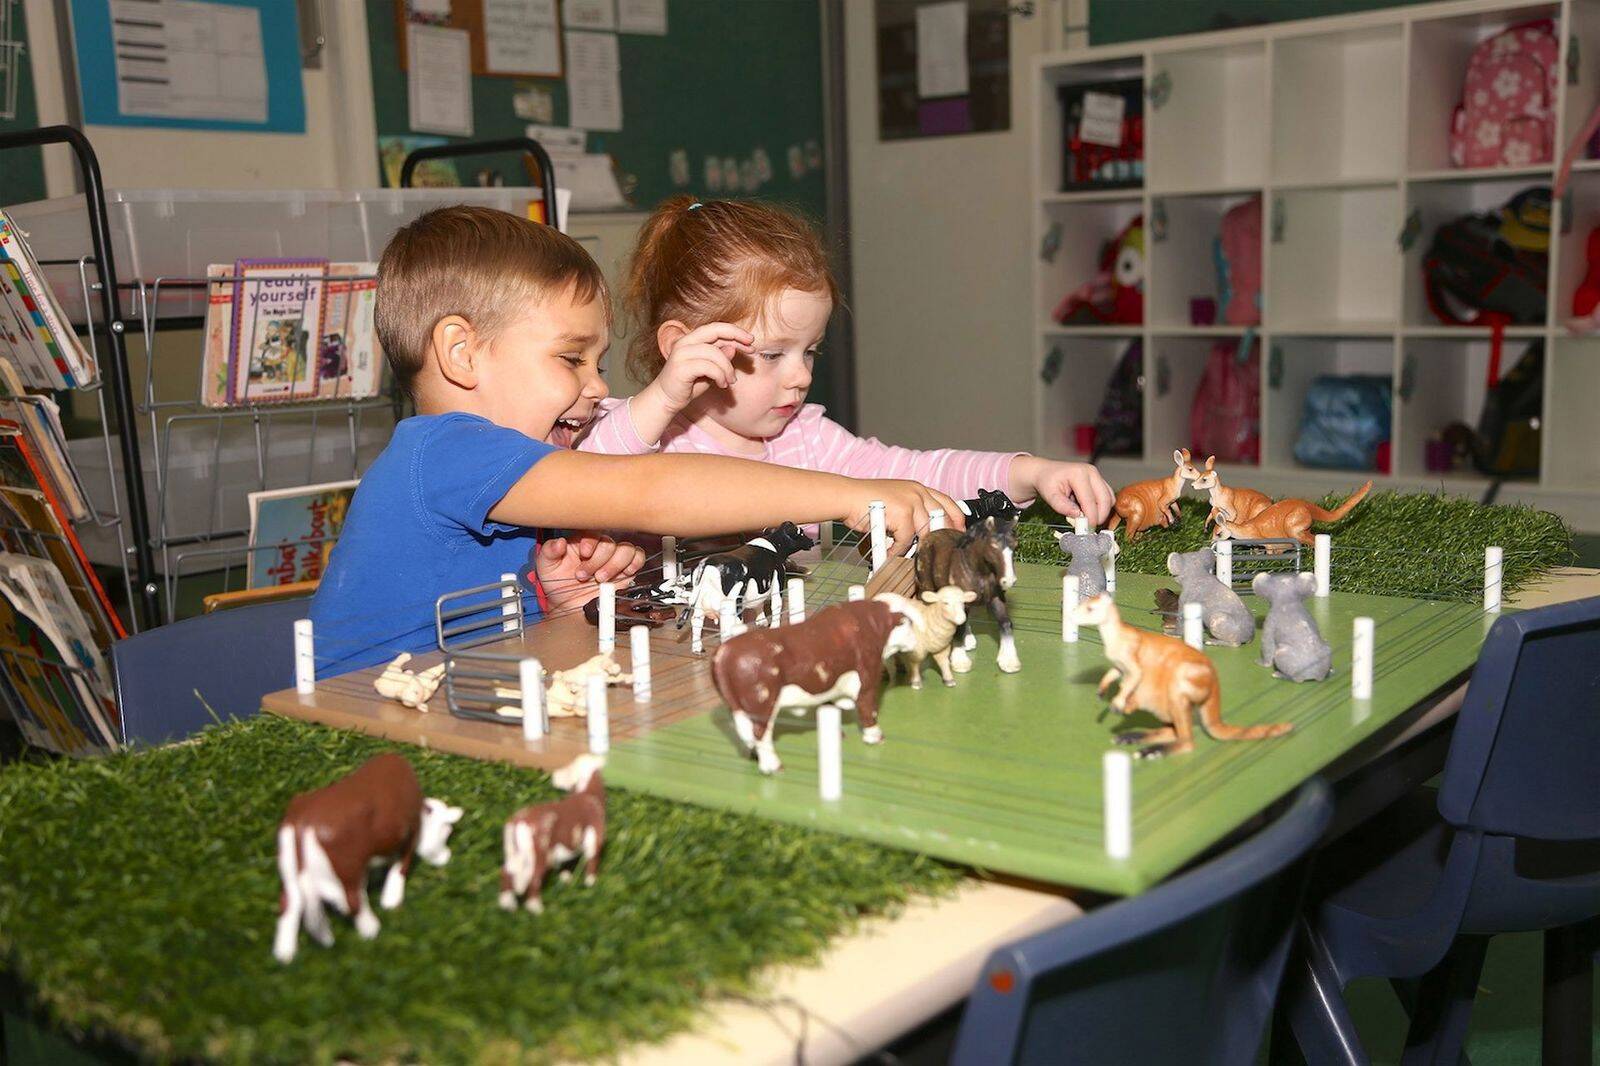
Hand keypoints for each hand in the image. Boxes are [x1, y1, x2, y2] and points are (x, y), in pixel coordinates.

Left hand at [535, 531, 645, 611]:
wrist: (569, 606)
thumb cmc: (558, 584)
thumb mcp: (546, 567)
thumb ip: (549, 552)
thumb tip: (559, 542)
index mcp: (582, 540)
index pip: (593, 531)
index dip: (591, 541)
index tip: (584, 553)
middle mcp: (600, 547)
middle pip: (609, 542)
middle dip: (598, 561)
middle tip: (584, 576)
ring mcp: (614, 557)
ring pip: (625, 549)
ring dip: (614, 565)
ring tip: (601, 579)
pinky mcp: (626, 569)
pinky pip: (638, 557)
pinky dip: (634, 563)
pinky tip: (623, 573)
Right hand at [647, 322, 754, 412]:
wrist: (666, 399)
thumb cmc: (689, 384)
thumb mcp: (710, 370)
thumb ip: (720, 358)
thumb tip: (733, 348)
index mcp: (692, 339)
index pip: (716, 328)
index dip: (735, 332)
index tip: (751, 341)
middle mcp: (685, 342)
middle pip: (715, 330)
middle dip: (736, 335)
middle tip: (751, 347)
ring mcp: (682, 353)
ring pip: (715, 353)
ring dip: (728, 368)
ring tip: (731, 380)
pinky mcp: (681, 367)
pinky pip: (709, 367)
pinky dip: (720, 376)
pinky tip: (722, 385)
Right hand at [842, 479, 963, 554]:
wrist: (845, 496)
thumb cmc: (864, 502)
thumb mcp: (895, 501)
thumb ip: (911, 512)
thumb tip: (924, 532)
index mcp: (918, 488)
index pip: (947, 502)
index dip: (956, 519)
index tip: (958, 532)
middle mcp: (918, 492)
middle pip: (943, 518)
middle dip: (941, 536)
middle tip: (938, 551)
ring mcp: (911, 500)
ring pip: (926, 531)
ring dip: (916, 546)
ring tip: (907, 554)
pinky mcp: (903, 512)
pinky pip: (907, 539)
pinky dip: (897, 548)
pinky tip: (888, 550)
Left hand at [1016, 457, 1113, 524]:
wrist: (1047, 472)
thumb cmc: (1047, 482)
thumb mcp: (1049, 495)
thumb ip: (1062, 506)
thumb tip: (1078, 516)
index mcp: (1079, 474)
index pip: (1090, 500)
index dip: (1091, 517)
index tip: (1087, 529)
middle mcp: (1092, 472)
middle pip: (1105, 499)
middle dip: (1100, 516)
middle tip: (1089, 528)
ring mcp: (1097, 476)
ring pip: (1110, 499)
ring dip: (1102, 512)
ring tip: (1086, 518)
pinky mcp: (1100, 481)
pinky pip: (1108, 497)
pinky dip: (1102, 507)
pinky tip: (1088, 511)